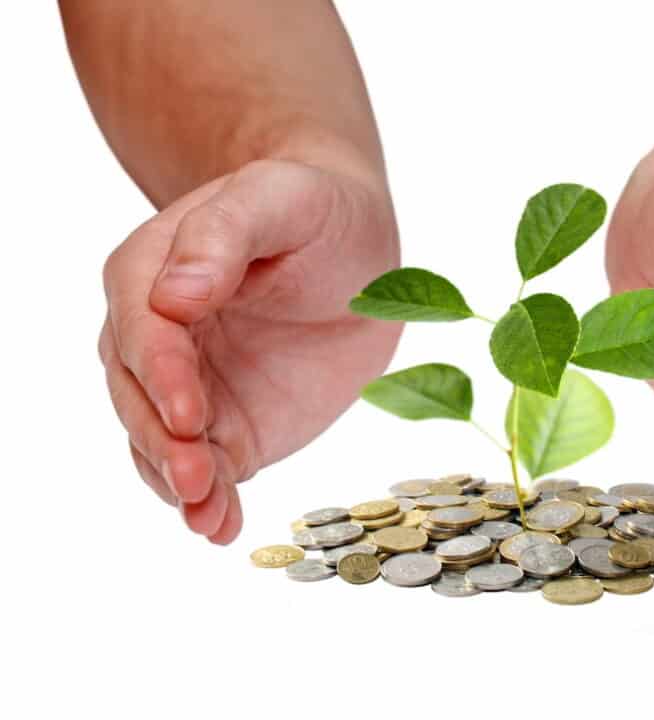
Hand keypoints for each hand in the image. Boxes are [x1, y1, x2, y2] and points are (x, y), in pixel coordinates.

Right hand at [99, 159, 400, 543]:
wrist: (353, 244)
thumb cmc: (310, 208)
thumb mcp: (279, 198)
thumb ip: (224, 237)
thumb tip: (173, 296)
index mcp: (152, 274)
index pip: (143, 331)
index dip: (163, 375)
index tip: (192, 414)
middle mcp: (158, 338)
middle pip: (140, 397)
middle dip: (164, 443)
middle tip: (196, 478)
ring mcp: (191, 387)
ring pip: (163, 443)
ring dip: (181, 485)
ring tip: (208, 518)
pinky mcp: (230, 424)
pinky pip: (209, 467)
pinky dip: (213, 499)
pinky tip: (222, 526)